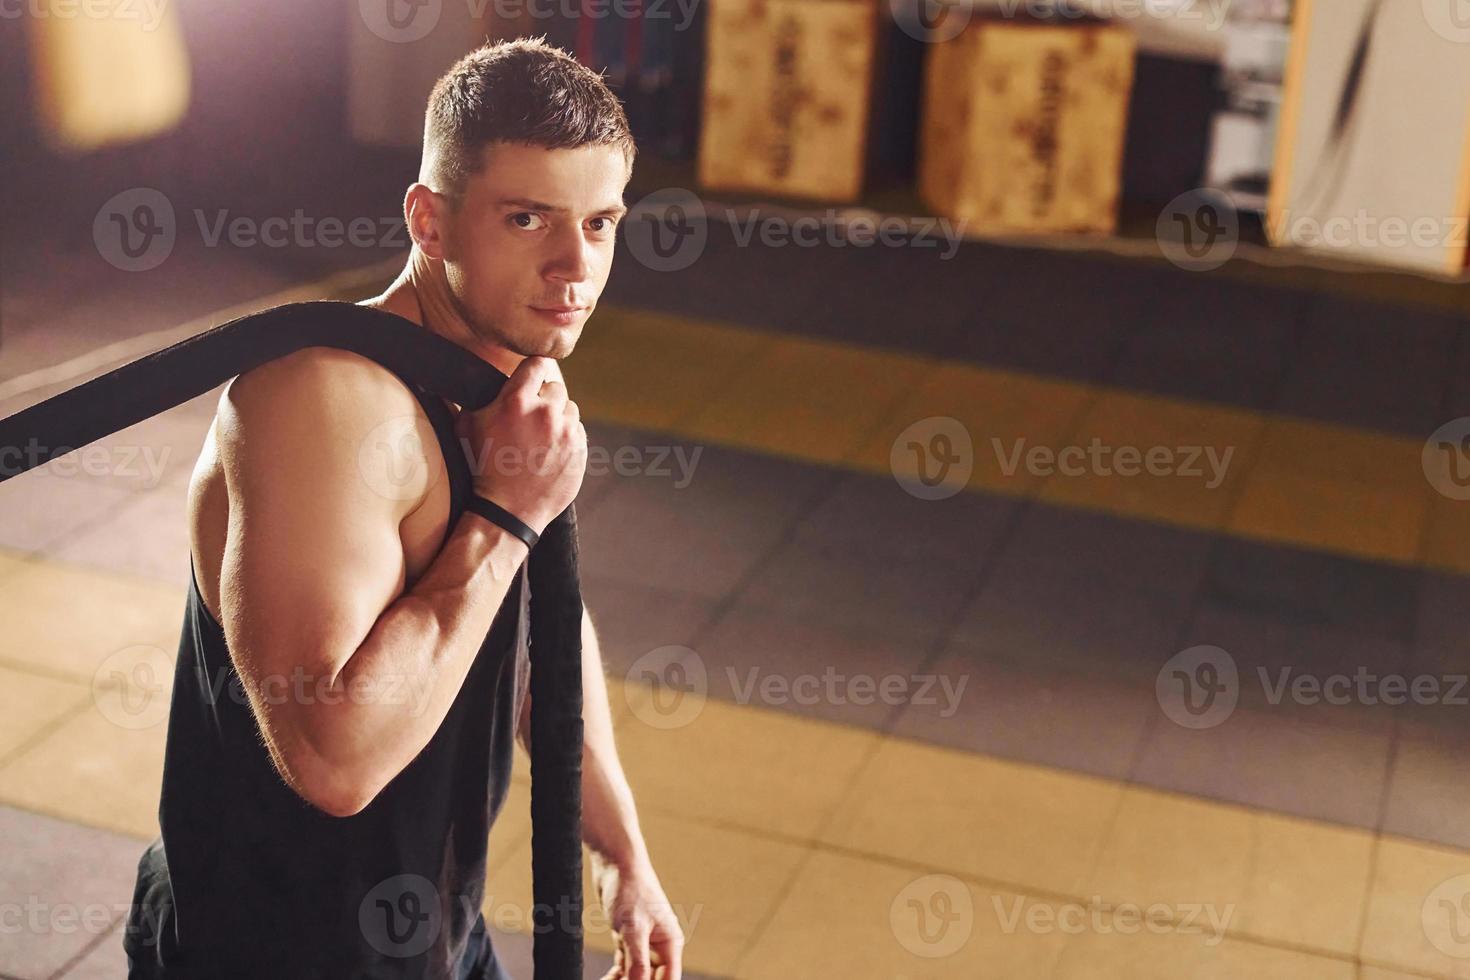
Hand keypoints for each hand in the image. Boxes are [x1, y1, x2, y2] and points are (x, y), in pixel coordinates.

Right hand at [457, 355, 586, 534]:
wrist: (506, 510)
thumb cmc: (482, 467)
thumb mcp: (468, 426)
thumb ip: (480, 396)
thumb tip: (477, 376)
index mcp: (517, 401)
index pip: (538, 363)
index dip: (534, 370)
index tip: (531, 378)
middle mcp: (545, 413)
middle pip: (555, 388)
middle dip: (543, 400)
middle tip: (530, 419)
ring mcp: (566, 432)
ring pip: (569, 409)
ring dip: (557, 418)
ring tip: (539, 439)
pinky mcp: (581, 450)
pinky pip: (578, 431)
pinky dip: (567, 437)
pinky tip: (550, 452)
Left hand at [594, 855, 683, 979]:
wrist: (615, 863)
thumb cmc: (630, 889)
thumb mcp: (633, 929)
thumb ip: (638, 962)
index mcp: (670, 943)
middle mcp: (660, 945)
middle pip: (651, 979)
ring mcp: (643, 942)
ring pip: (636, 975)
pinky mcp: (627, 938)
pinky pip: (624, 965)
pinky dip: (615, 975)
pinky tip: (605, 979)